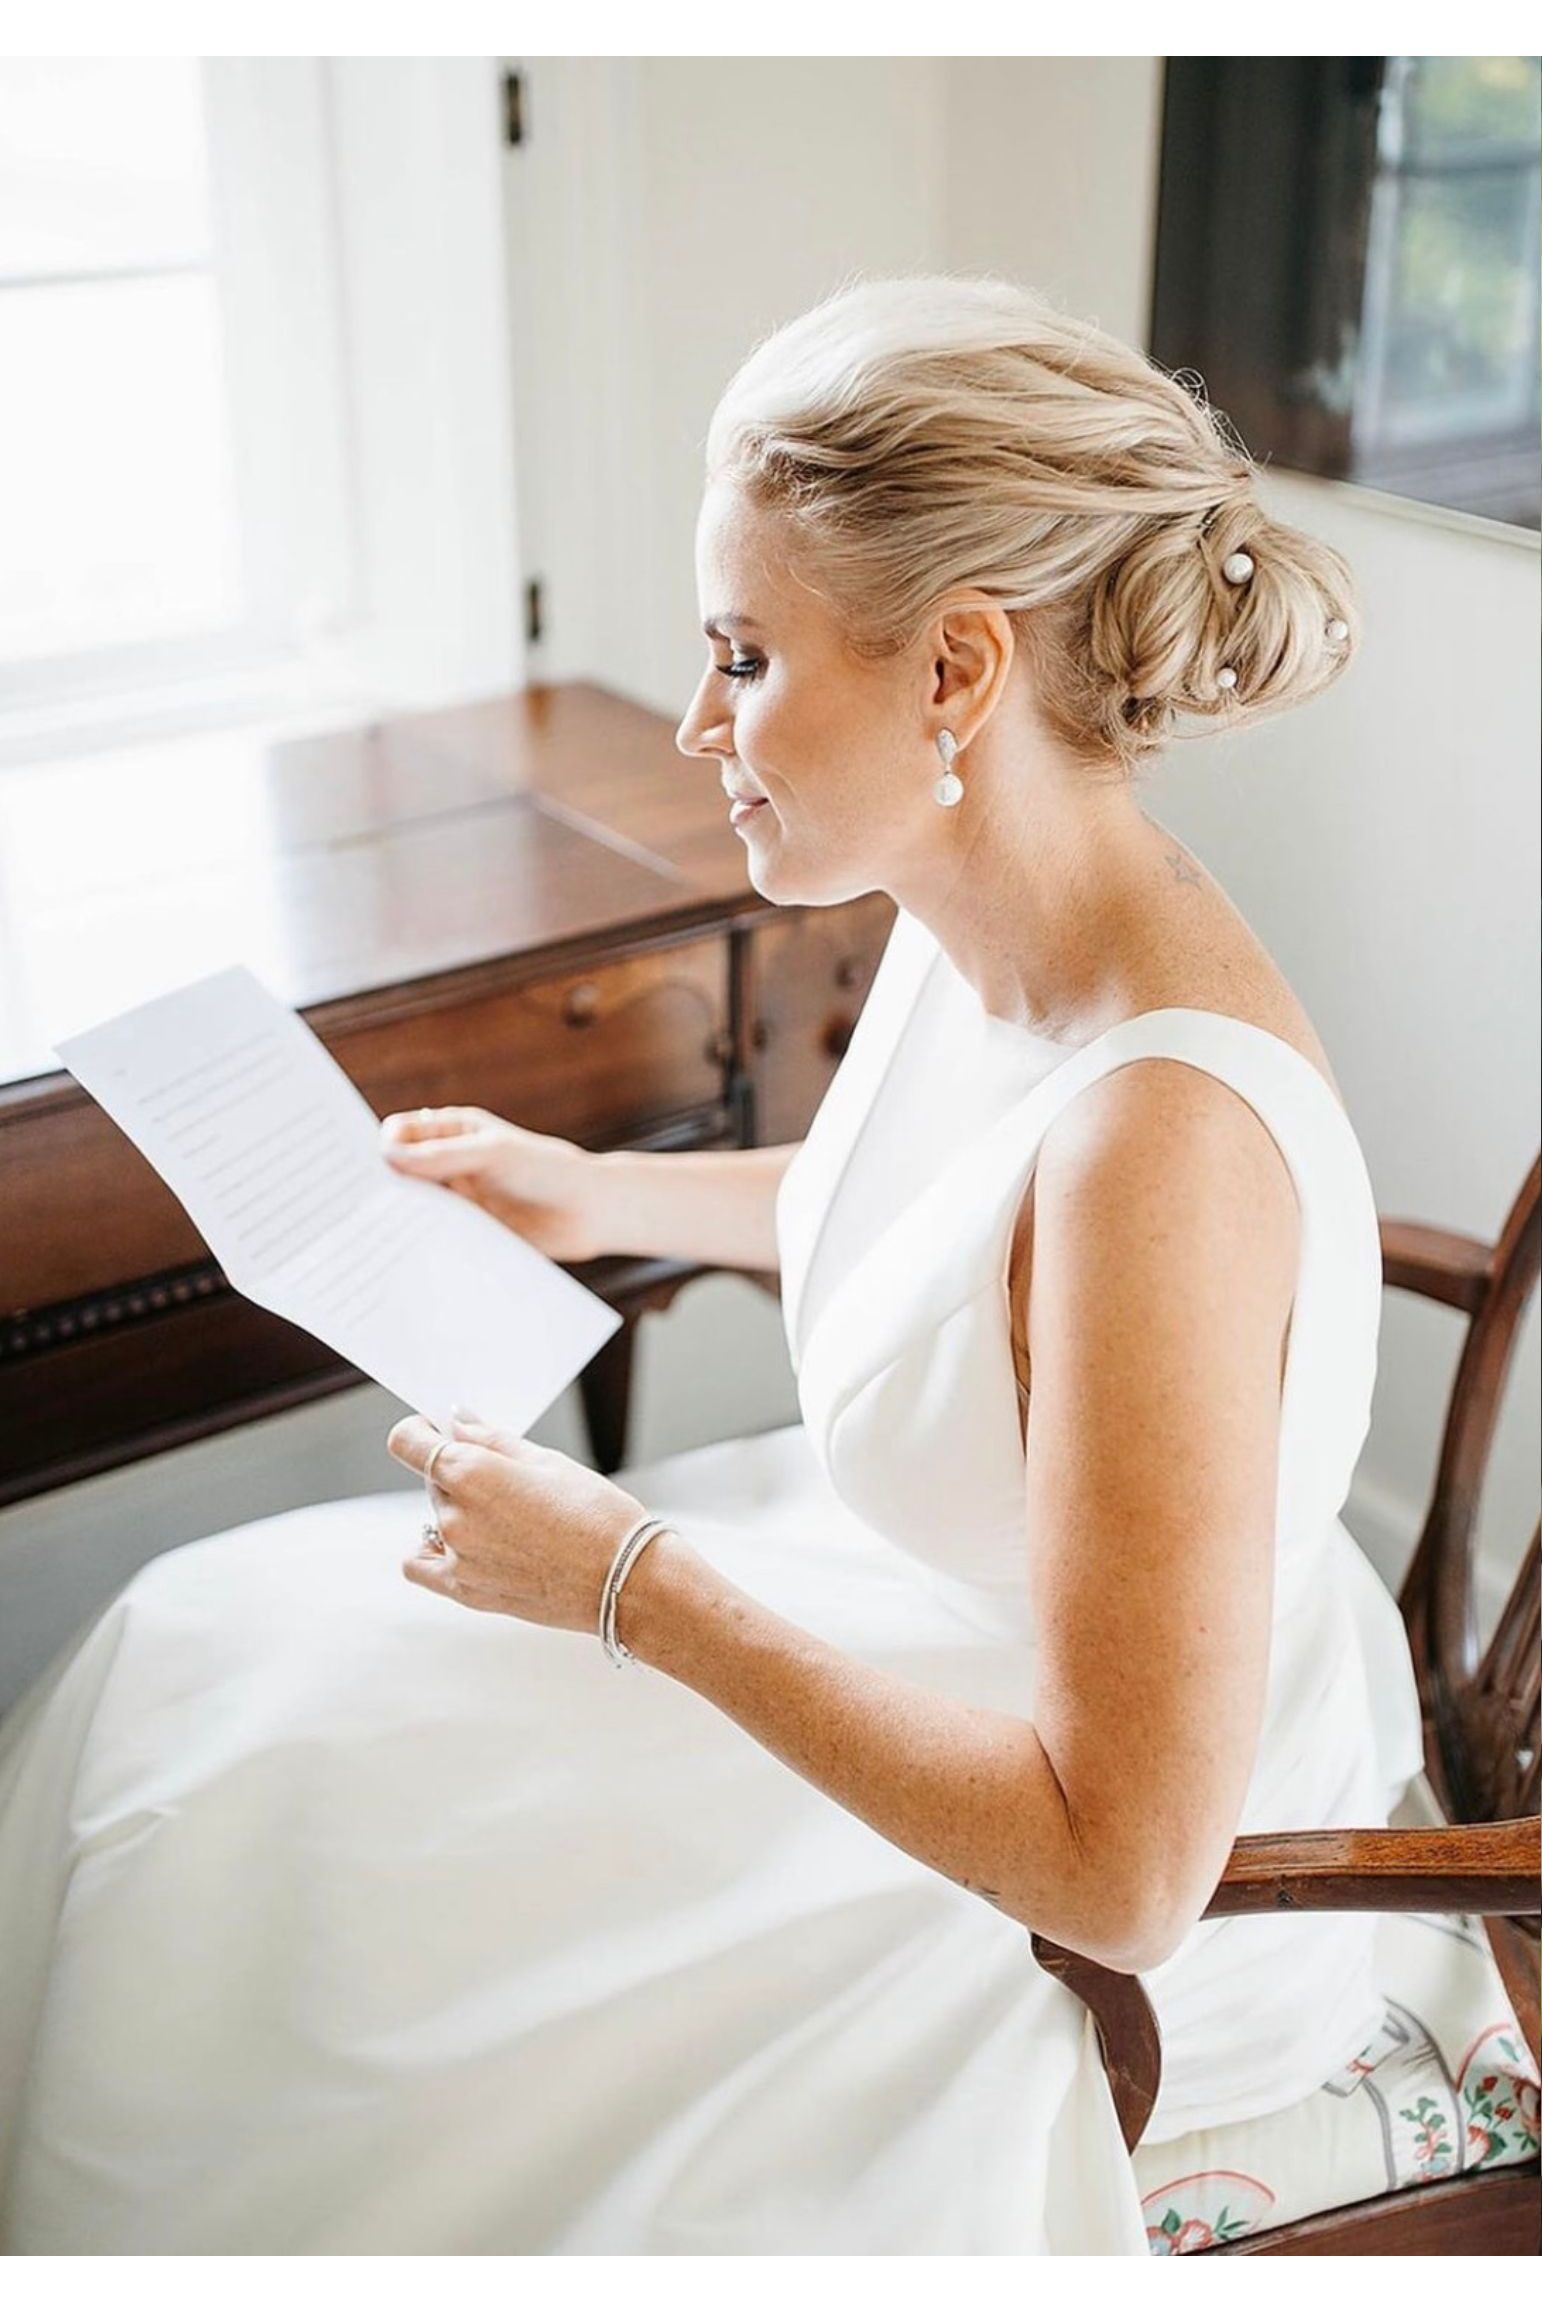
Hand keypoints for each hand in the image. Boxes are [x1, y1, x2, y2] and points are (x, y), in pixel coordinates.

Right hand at [378, 1106, 601, 1260]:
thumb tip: (386, 1155)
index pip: (398, 1134)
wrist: (591, 1213)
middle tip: (352, 1208)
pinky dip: (418, 1244)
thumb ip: (441, 1156)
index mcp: (451, 1132)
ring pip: (412, 1207)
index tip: (356, 1168)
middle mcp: (448, 1164)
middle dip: (377, 1188)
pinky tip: (403, 1258)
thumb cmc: (547, 1170)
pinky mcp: (466, 1231)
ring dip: (396, 1219)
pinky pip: (433, 1236)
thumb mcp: (493, 1155)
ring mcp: (456, 1199)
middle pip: (399, 1173)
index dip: (375, 1148)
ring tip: (373, 1237)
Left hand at [387, 1409, 674, 1631]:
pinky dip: (434, 1551)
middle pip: (432, 1479)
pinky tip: (465, 1544)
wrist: (626, 1581)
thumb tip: (456, 1422)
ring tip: (512, 1519)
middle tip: (510, 1481)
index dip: (421, 1429)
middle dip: (460, 1471)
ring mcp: (456, 1557)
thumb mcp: (547, 1461)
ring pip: (437, 1518)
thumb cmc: (597, 1516)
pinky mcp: (465, 1591)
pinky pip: (423, 1565)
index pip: (408, 1441)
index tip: (436, 1429)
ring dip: (460, 1510)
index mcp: (470, 1472)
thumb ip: (491, 1440)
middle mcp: (454, 1515)